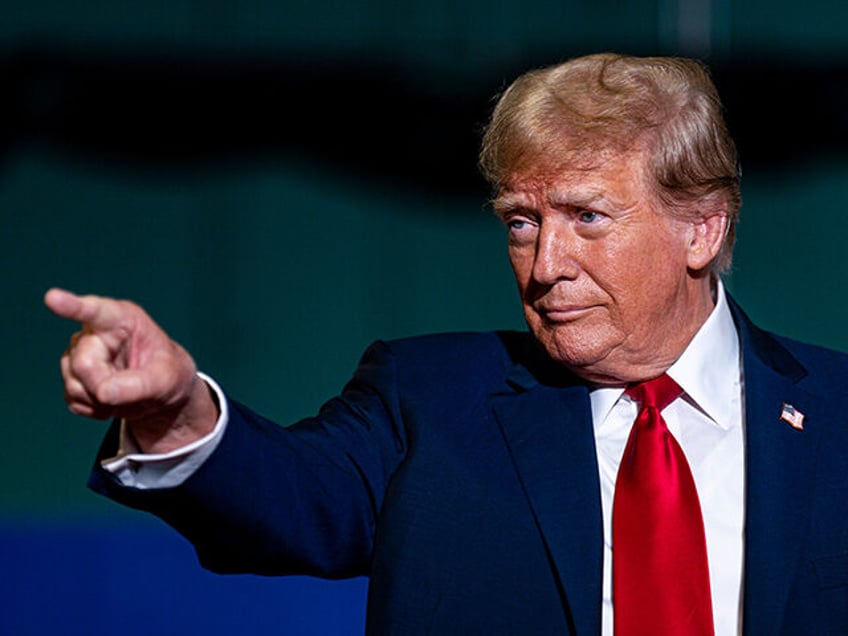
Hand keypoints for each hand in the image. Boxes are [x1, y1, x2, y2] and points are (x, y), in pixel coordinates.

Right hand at [44, 288, 218, 452]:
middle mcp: (95, 332)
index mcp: (122, 319)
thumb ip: (138, 385)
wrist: (161, 392)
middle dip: (104, 385)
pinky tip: (112, 400)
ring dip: (100, 399)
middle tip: (132, 391)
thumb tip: (104, 392)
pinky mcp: (73, 376)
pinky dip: (94, 408)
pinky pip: (72, 399)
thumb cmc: (167, 373)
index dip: (72, 305)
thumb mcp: (165, 379)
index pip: (95, 310)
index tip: (53, 298)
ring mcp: (80, 353)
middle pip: (83, 363)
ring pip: (73, 383)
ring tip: (125, 392)